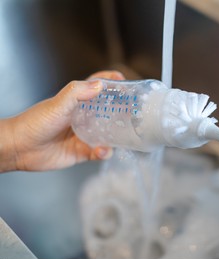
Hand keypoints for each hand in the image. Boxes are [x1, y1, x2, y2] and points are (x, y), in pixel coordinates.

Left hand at [0, 70, 124, 171]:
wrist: (20, 148)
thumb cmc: (35, 122)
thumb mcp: (58, 104)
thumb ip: (77, 93)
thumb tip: (100, 85)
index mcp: (78, 102)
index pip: (97, 87)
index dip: (111, 82)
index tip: (124, 80)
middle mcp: (84, 117)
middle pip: (108, 111)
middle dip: (122, 111)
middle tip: (134, 112)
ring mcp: (85, 135)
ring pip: (108, 134)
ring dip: (116, 136)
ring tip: (122, 136)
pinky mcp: (83, 152)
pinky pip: (100, 152)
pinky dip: (104, 152)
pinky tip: (103, 151)